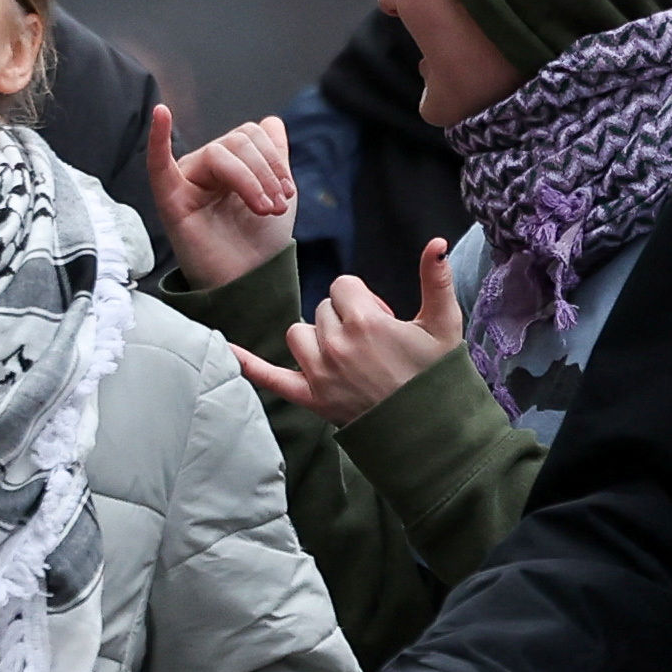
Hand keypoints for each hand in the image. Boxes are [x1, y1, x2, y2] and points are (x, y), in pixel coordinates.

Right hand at [150, 101, 296, 293]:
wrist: (252, 280)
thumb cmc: (261, 242)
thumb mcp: (278, 191)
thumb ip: (274, 154)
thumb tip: (271, 121)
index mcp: (229, 163)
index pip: (250, 134)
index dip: (274, 157)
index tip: (289, 191)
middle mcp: (204, 168)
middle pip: (236, 140)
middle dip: (265, 170)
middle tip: (278, 205)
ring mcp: (186, 181)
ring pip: (219, 153)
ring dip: (251, 179)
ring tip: (265, 209)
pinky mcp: (171, 201)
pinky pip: (158, 164)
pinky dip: (157, 138)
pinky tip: (161, 114)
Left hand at [240, 239, 469, 427]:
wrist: (429, 430)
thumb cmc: (436, 375)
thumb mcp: (444, 324)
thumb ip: (436, 280)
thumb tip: (437, 241)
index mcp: (365, 321)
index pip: (343, 286)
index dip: (363, 300)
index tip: (382, 320)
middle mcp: (336, 345)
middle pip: (323, 309)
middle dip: (345, 319)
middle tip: (374, 344)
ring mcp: (320, 373)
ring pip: (299, 333)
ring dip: (317, 338)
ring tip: (347, 355)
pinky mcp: (311, 397)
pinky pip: (270, 377)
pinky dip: (248, 364)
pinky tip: (227, 350)